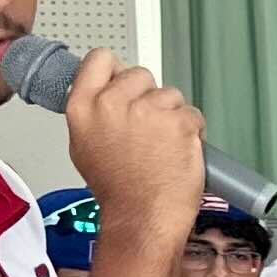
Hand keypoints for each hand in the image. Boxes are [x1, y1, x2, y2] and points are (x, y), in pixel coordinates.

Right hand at [56, 45, 206, 231]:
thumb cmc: (118, 189)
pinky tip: (178, 152)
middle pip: (140, 74)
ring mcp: (148, 110)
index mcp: (84, 107)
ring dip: (172, 115)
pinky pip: (192, 114)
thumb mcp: (84, 145)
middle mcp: (113, 103)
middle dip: (149, 97)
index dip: (116, 70)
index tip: (122, 80)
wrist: (142, 217)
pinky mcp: (178, 121)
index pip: (100, 59)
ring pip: (170, 94)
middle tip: (146, 130)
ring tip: (161, 147)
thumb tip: (106, 90)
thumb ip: (94, 111)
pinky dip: (192, 131)